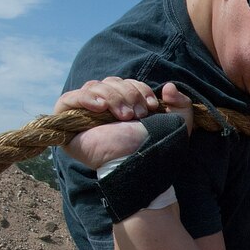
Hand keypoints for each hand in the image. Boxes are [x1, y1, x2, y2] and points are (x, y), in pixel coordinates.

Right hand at [62, 82, 193, 169]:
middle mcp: (105, 108)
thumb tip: (169, 87)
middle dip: (127, 93)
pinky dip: (85, 98)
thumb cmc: (158, 148)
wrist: (142, 167)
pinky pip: (68, 99)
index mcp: (125, 104)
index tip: (151, 105)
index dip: (139, 88)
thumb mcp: (178, 122)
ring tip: (124, 116)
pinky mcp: (69, 125)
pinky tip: (101, 108)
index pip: (125, 82)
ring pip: (93, 87)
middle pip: (109, 82)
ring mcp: (86, 115)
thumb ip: (180, 102)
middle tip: (137, 114)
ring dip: (112, 96)